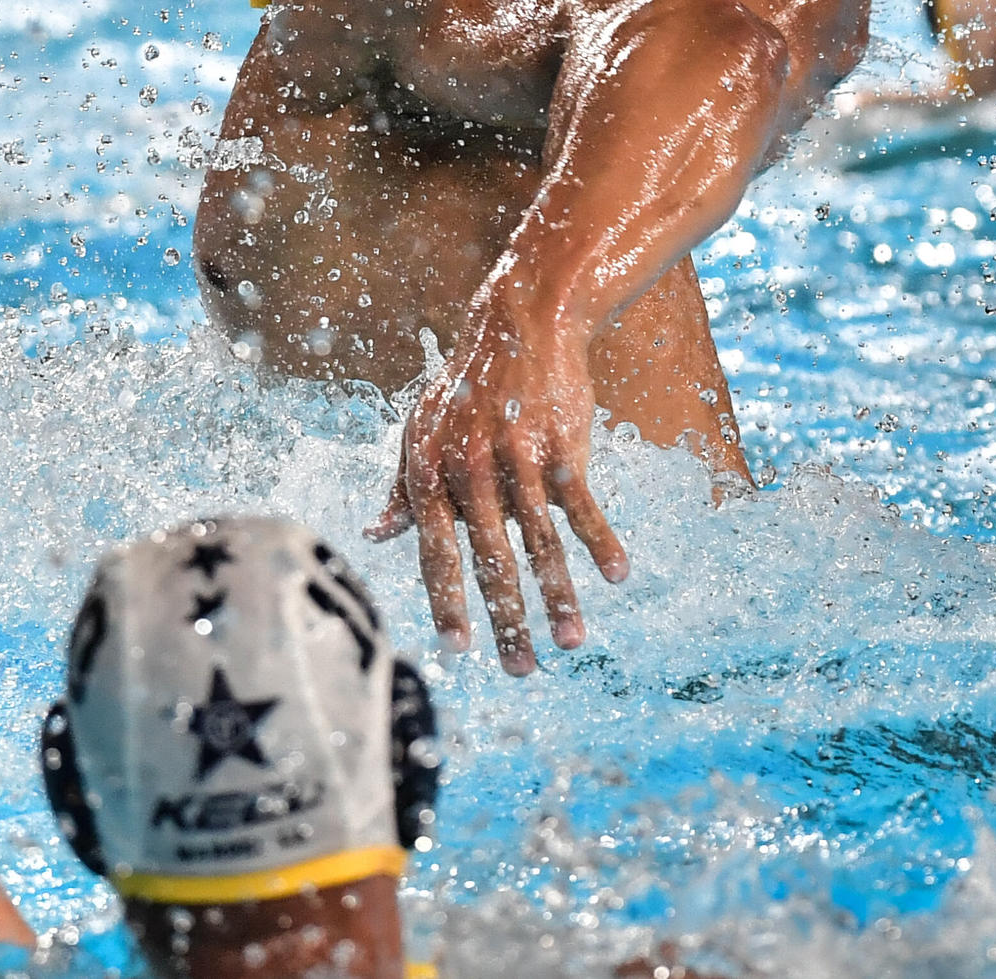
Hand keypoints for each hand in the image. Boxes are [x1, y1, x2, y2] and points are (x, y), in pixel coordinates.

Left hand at [367, 284, 627, 674]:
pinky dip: (600, 541)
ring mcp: (518, 457)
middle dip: (506, 621)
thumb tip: (378, 534)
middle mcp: (471, 470)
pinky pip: (582, 503)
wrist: (518, 325)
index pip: (436, 551)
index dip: (447, 601)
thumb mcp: (419, 427)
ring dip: (559, 597)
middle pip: (490, 560)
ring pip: (540, 542)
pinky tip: (616, 576)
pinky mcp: (561, 445)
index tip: (458, 649)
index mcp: (432, 471)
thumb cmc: (465, 385)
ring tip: (572, 642)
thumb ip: (402, 485)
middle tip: (519, 671)